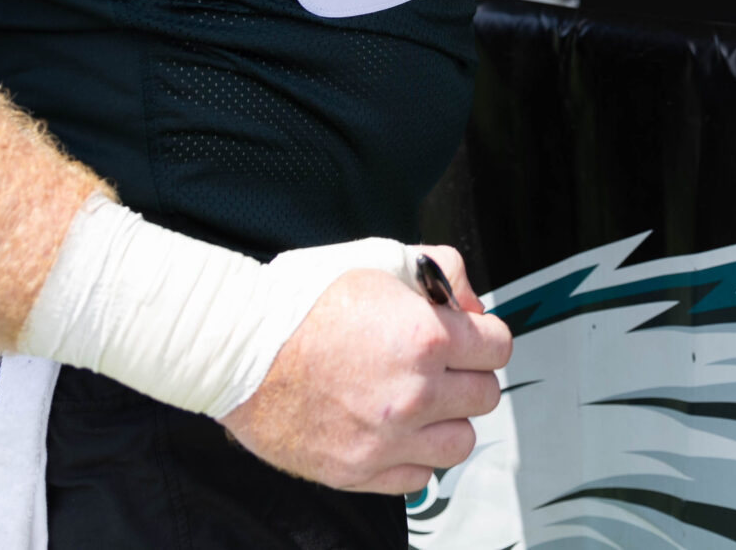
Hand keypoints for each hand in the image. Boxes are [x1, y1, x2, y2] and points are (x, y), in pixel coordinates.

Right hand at [219, 244, 508, 493]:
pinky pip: (417, 477)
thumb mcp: (381, 257)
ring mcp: (387, 438)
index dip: (483, 335)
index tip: (468, 336)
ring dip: (447, 420)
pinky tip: (393, 429)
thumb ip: (443, 272)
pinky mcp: (358, 470)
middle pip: (485, 396)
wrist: (237, 347)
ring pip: (460, 442)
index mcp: (425, 338)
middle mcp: (415, 394)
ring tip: (419, 401)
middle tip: (440, 365)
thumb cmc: (300, 301)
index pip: (498, 348)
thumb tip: (471, 305)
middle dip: (468, 375)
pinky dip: (412, 456)